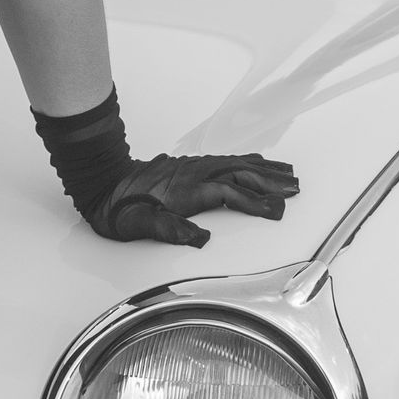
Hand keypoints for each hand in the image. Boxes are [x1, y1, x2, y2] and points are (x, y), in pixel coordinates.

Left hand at [85, 152, 299, 247]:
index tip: (277, 211)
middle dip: (270, 181)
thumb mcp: (139, 226)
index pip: (229, 194)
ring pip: (236, 163)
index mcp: (185, 191)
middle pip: (240, 173)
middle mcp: (193, 174)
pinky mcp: (190, 165)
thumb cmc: (120, 209)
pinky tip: (258, 163)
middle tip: (296, 189)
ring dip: (264, 169)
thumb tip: (200, 238)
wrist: (102, 182)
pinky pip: (227, 160)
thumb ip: (169, 230)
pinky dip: (248, 161)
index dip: (255, 202)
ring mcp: (193, 166)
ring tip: (288, 173)